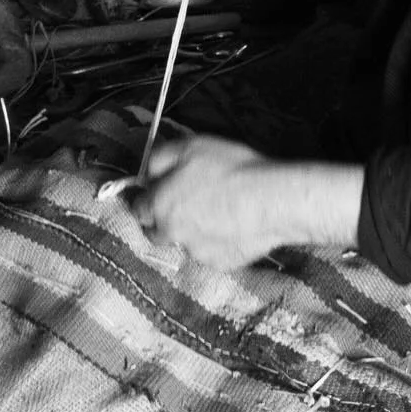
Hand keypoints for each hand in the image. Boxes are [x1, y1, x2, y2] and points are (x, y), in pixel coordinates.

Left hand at [131, 135, 362, 269]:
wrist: (271, 200)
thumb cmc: (230, 169)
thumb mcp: (190, 147)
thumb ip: (159, 158)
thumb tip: (147, 169)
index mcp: (160, 206)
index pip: (139, 209)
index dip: (149, 199)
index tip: (160, 192)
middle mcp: (172, 235)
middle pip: (158, 232)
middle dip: (166, 220)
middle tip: (189, 202)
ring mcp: (197, 252)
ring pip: (186, 242)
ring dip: (194, 231)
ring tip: (219, 211)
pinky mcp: (221, 264)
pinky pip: (212, 252)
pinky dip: (217, 241)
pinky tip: (234, 224)